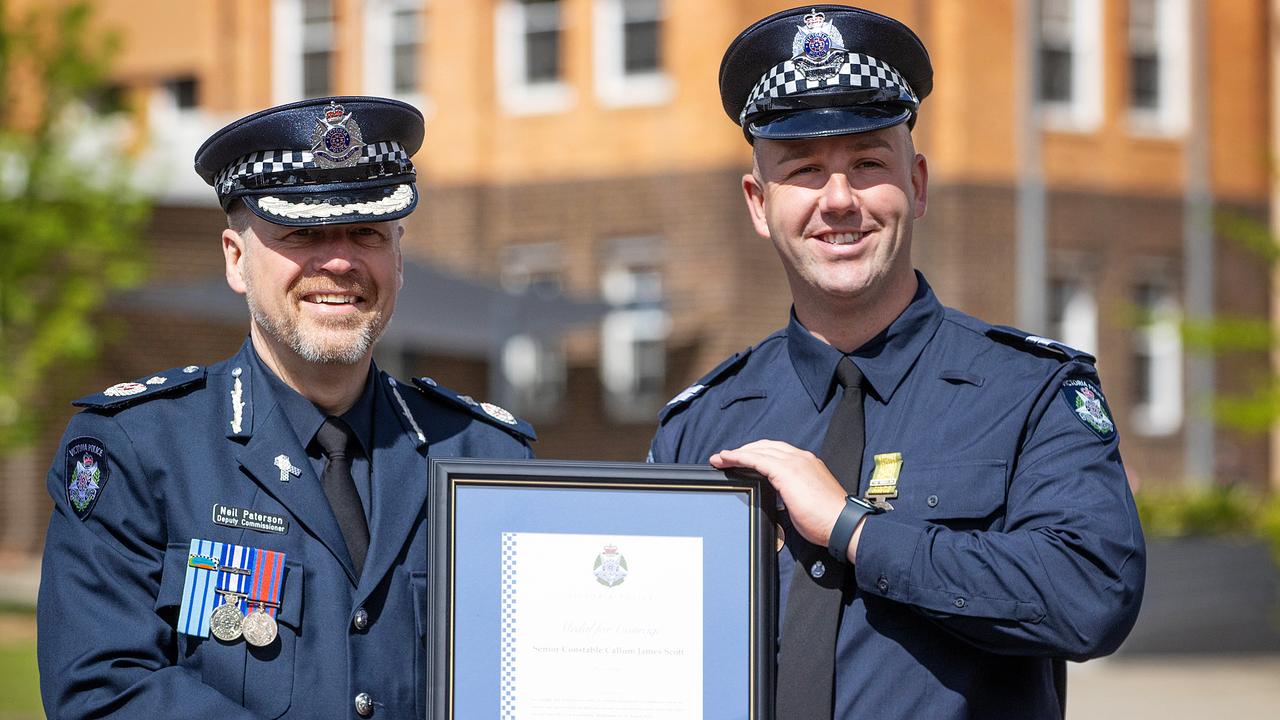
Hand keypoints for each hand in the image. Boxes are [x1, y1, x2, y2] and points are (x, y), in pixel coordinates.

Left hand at [710, 440, 847, 548]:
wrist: (843, 524)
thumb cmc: (828, 520)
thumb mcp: (805, 501)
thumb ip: (791, 494)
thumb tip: (779, 500)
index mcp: (807, 464)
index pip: (777, 452)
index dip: (757, 453)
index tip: (742, 459)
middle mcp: (801, 458)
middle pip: (765, 447)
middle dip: (744, 450)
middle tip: (726, 458)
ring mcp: (794, 462)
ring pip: (759, 450)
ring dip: (737, 453)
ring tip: (720, 459)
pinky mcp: (787, 471)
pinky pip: (756, 459)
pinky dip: (739, 457)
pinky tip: (727, 459)